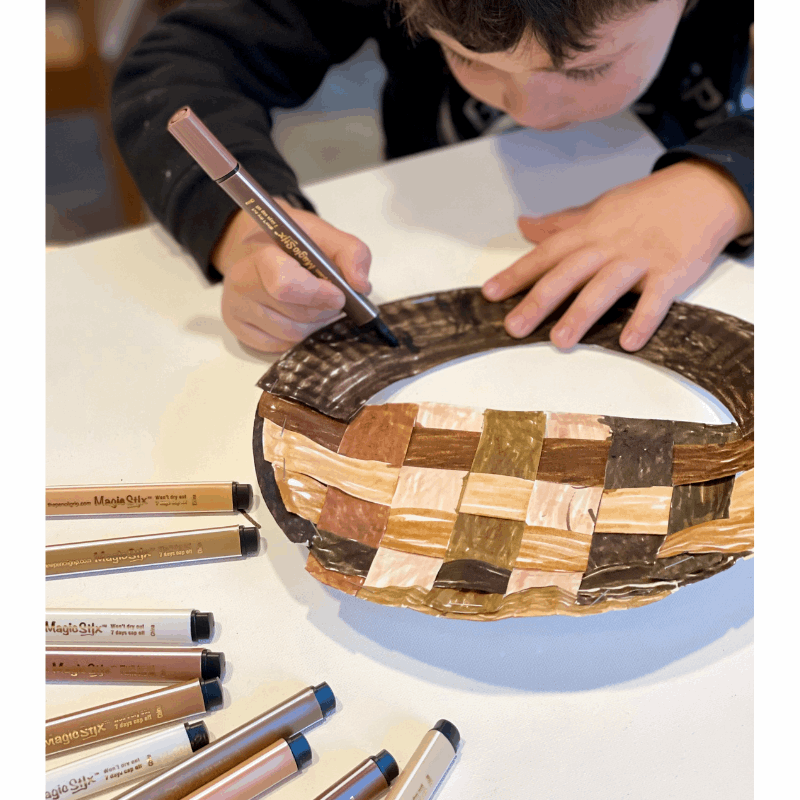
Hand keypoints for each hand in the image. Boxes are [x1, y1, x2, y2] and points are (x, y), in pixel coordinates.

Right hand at [212, 201, 370, 351]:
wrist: (255, 247)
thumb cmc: (290, 243)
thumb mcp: (324, 235)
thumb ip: (351, 253)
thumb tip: (361, 285)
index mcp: (262, 253)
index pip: (287, 285)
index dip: (318, 295)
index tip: (339, 295)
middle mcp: (242, 282)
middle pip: (295, 314)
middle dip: (324, 310)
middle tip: (332, 298)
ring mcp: (236, 307)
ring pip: (291, 334)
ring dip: (314, 324)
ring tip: (317, 306)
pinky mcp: (238, 328)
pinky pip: (279, 346)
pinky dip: (297, 336)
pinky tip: (299, 317)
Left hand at [482, 160, 752, 350]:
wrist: (703, 191)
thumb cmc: (644, 205)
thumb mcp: (598, 208)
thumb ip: (560, 223)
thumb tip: (523, 225)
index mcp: (588, 232)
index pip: (546, 254)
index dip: (517, 274)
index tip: (489, 294)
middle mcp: (609, 245)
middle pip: (568, 273)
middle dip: (539, 300)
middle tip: (513, 327)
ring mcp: (640, 259)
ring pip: (605, 286)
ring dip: (582, 314)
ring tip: (560, 341)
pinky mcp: (671, 272)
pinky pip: (656, 298)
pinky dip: (644, 318)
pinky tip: (628, 342)